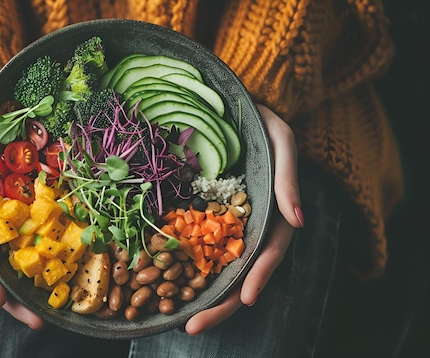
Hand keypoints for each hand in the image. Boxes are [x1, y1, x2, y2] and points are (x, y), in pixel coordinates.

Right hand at [0, 95, 43, 329]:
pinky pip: (39, 230)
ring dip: (30, 285)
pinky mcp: (30, 201)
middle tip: (36, 319)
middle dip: (12, 293)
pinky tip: (64, 275)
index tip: (0, 298)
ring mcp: (6, 209)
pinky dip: (49, 254)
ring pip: (16, 254)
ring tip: (49, 312)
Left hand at [184, 104, 303, 334]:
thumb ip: (288, 179)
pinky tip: (162, 285)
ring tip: (176, 319)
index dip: (260, 276)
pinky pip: (192, 245)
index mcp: (270, 211)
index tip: (245, 299)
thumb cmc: (262, 120)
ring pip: (214, 267)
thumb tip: (300, 221)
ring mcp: (223, 222)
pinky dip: (182, 268)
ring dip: (199, 296)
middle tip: (192, 327)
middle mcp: (247, 223)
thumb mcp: (281, 142)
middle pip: (238, 271)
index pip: (269, 250)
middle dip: (219, 303)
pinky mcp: (200, 215)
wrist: (232, 104)